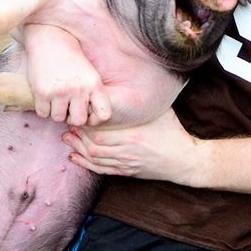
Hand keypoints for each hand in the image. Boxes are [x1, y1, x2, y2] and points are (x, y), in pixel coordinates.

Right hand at [23, 23, 111, 125]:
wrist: (50, 39)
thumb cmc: (71, 59)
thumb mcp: (90, 74)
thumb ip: (93, 95)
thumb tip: (90, 122)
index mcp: (94, 85)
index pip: (104, 115)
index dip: (95, 118)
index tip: (87, 112)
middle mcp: (78, 89)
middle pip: (78, 121)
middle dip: (72, 117)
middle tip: (67, 106)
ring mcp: (59, 92)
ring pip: (58, 118)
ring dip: (56, 112)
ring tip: (56, 98)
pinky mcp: (42, 92)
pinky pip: (43, 113)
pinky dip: (43, 108)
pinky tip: (45, 96)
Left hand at [62, 108, 201, 183]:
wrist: (184, 160)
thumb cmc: (173, 132)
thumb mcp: (160, 112)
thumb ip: (144, 101)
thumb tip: (138, 78)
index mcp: (134, 135)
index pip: (102, 130)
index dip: (86, 122)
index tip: (77, 112)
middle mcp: (127, 150)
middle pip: (93, 144)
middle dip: (77, 134)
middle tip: (66, 123)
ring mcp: (126, 163)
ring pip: (95, 158)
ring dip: (78, 148)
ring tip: (66, 138)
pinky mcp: (127, 172)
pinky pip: (102, 170)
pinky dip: (86, 164)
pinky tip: (75, 157)